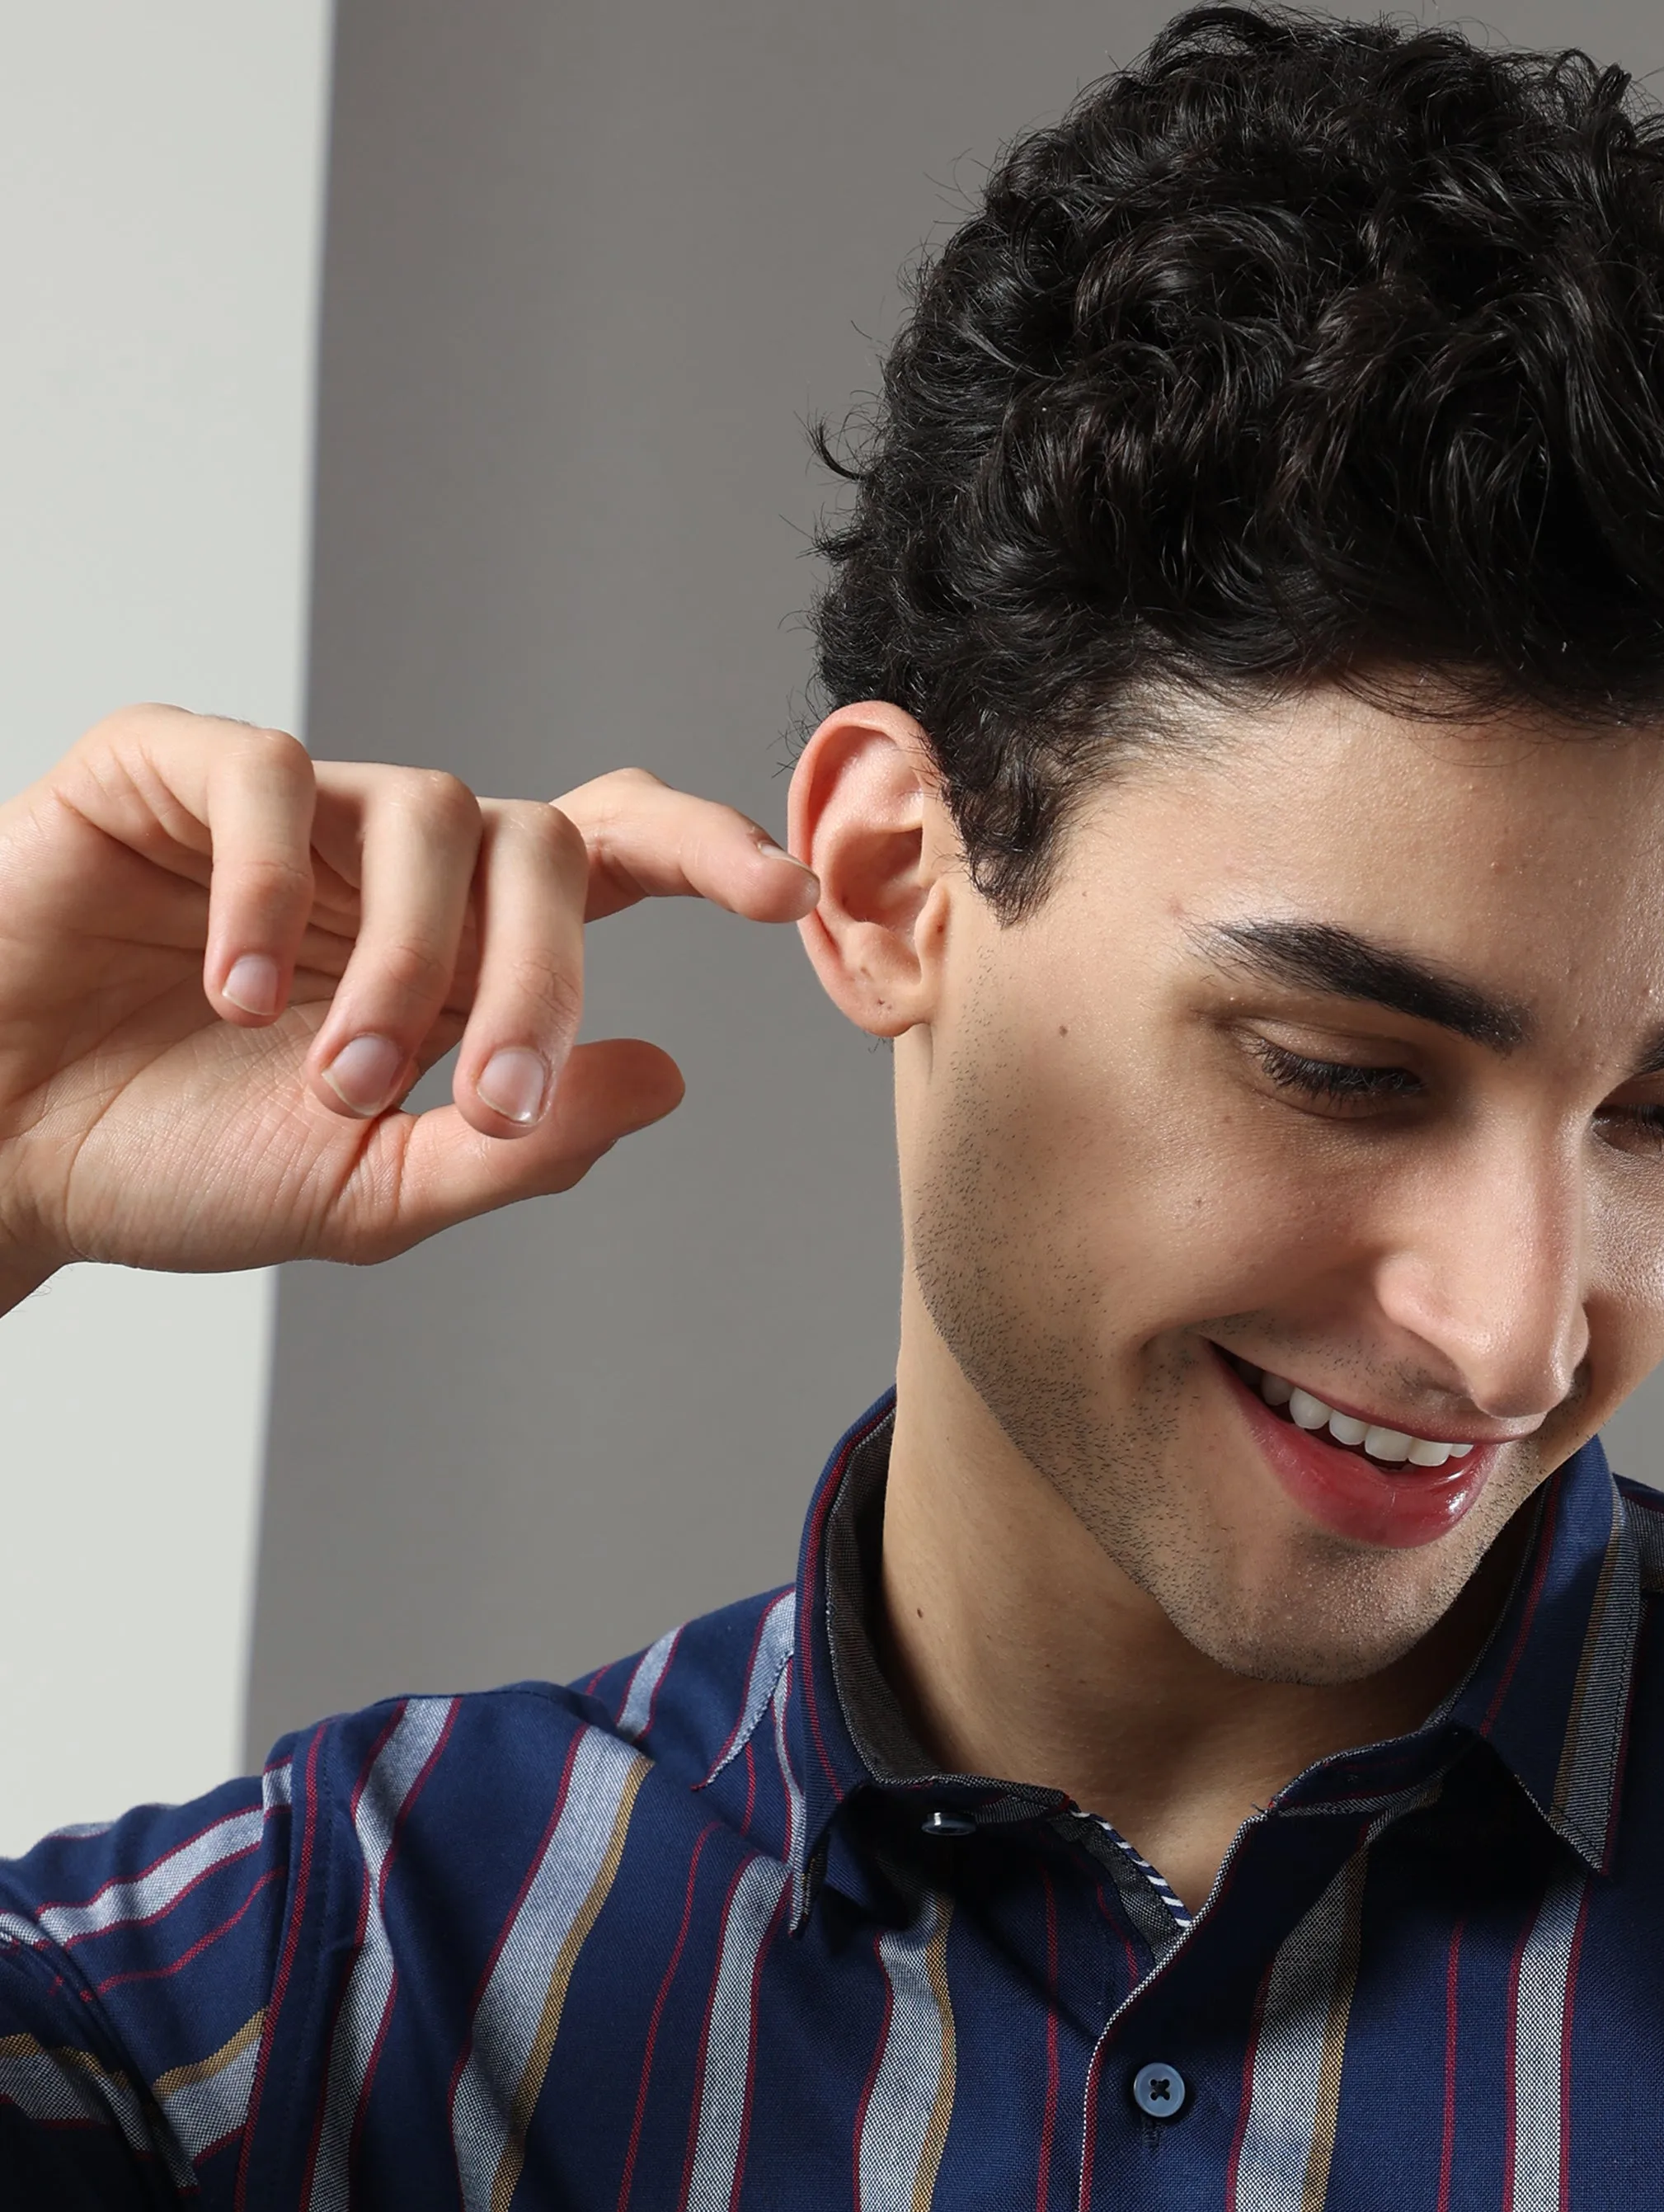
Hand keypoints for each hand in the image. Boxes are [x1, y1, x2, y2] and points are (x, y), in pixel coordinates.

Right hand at [0, 705, 821, 1310]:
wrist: (0, 1155)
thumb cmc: (176, 1163)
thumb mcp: (370, 1190)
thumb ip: (517, 1145)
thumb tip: (668, 1075)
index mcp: (456, 947)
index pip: (609, 857)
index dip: (705, 851)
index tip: (786, 896)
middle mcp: (388, 860)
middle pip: (541, 846)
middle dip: (539, 981)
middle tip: (479, 1103)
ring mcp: (284, 807)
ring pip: (427, 807)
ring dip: (407, 963)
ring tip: (331, 1078)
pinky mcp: (165, 770)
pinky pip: (270, 774)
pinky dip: (274, 885)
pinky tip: (234, 990)